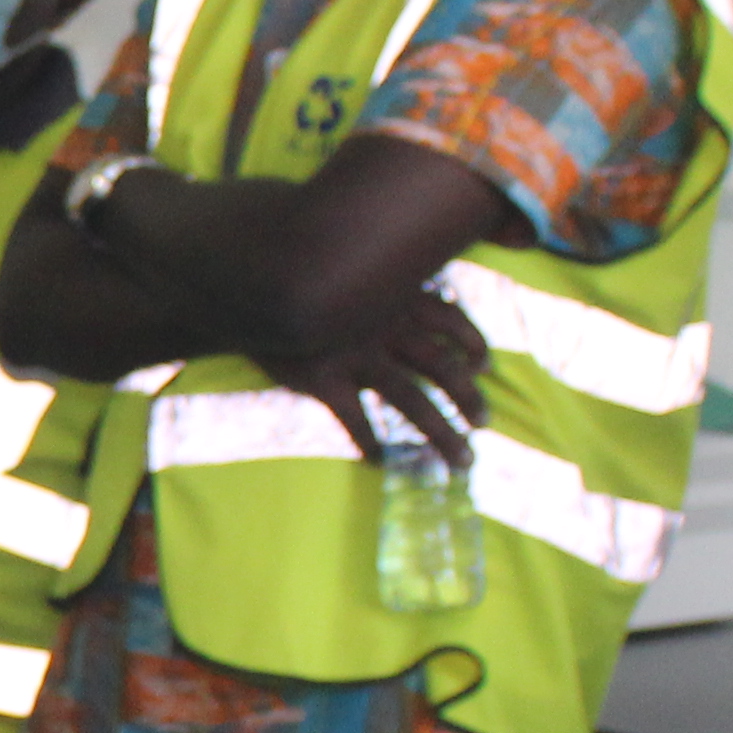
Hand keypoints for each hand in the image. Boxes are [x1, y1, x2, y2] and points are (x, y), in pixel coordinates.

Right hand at [283, 284, 491, 466]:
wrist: (248, 282)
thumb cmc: (298, 277)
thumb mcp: (350, 269)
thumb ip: (377, 284)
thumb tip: (402, 294)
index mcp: (396, 297)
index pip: (451, 319)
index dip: (473, 344)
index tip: (484, 367)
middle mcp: (386, 327)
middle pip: (443, 368)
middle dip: (470, 399)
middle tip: (484, 424)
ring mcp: (356, 355)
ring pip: (412, 401)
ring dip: (442, 434)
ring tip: (461, 461)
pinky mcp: (323, 378)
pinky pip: (356, 420)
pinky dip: (371, 445)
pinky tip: (382, 463)